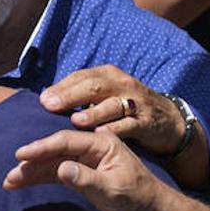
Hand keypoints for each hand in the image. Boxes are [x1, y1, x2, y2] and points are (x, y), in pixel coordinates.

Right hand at [4, 129, 166, 210]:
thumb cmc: (138, 198)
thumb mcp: (113, 189)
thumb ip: (86, 178)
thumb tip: (60, 169)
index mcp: (102, 143)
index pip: (65, 141)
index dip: (41, 147)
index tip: (21, 155)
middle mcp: (91, 148)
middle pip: (55, 151)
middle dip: (31, 161)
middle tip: (10, 174)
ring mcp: (86, 161)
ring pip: (53, 163)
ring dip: (32, 172)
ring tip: (10, 182)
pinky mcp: (82, 174)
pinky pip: (57, 173)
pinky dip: (41, 178)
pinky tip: (24, 183)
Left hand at [40, 67, 209, 188]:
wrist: (167, 119)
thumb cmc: (126, 107)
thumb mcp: (105, 95)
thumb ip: (79, 96)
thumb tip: (46, 99)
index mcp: (108, 76)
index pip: (81, 77)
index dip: (62, 88)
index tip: (42, 100)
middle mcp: (121, 85)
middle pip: (94, 86)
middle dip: (71, 95)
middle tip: (51, 106)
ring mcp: (135, 103)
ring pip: (113, 105)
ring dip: (94, 112)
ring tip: (76, 121)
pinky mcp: (146, 121)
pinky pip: (130, 125)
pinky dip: (117, 129)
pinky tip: (103, 135)